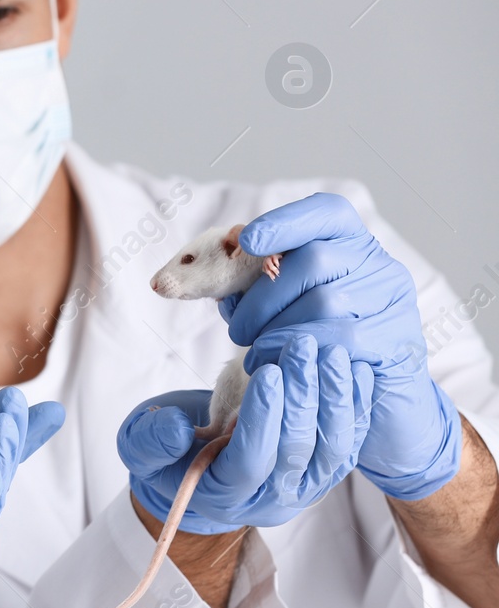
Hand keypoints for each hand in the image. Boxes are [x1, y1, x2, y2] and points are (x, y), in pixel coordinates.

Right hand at [119, 335, 372, 531]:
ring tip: (329, 352)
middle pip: (296, 451)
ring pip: (333, 448)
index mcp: (223, 495)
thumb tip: (177, 428)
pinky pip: (351, 441)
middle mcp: (270, 499)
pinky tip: (354, 369)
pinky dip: (356, 405)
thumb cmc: (165, 452)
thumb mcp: (139, 447)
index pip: (249, 462)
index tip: (266, 372)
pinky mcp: (325, 470)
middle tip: (300, 346)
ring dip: (334, 397)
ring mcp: (303, 487)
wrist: (196, 465)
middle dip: (301, 396)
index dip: (260, 419)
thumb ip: (151, 440)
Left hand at [224, 193, 461, 500]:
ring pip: (324, 302)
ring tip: (253, 350)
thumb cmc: (314, 338)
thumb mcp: (281, 301)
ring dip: (275, 329)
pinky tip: (275, 364)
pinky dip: (296, 351)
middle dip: (262, 297)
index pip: (323, 212)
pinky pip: (339, 340)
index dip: (282, 222)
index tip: (246, 240)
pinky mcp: (397, 339)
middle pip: (313, 260)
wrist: (371, 394)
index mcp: (348, 241)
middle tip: (237, 328)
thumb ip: (250, 279)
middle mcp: (377, 263)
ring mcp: (393, 300)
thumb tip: (210, 258)